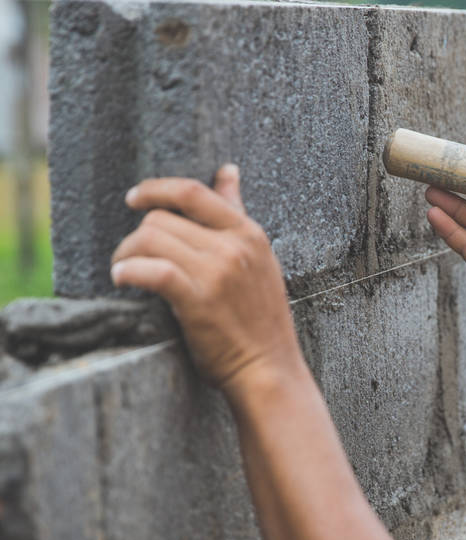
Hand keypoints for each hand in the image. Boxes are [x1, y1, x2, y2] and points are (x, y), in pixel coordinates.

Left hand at [110, 165, 301, 405]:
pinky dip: (129, 270)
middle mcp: (233, 247)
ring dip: (127, 253)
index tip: (134, 198)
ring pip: (151, 239)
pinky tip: (122, 278)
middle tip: (129, 255)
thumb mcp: (258, 256)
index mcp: (248, 232)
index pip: (193, 192)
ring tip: (124, 269)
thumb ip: (236, 213)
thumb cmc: (260, 317)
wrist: (269, 369)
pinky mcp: (198, 301)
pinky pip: (153, 270)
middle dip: (137, 234)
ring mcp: (217, 273)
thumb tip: (228, 170)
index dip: (156, 189)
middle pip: (163, 218)